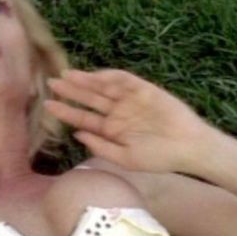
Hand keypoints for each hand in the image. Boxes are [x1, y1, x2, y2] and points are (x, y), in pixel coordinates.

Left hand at [45, 68, 215, 172]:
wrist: (189, 148)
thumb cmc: (159, 158)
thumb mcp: (125, 159)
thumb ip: (101, 147)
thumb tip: (77, 135)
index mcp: (111, 130)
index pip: (83, 119)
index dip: (65, 112)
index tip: (47, 106)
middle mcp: (118, 113)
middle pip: (89, 99)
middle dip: (71, 91)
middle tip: (50, 83)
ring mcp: (131, 100)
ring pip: (103, 87)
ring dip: (86, 81)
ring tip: (67, 76)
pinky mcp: (145, 90)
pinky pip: (125, 80)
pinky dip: (110, 76)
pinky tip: (95, 76)